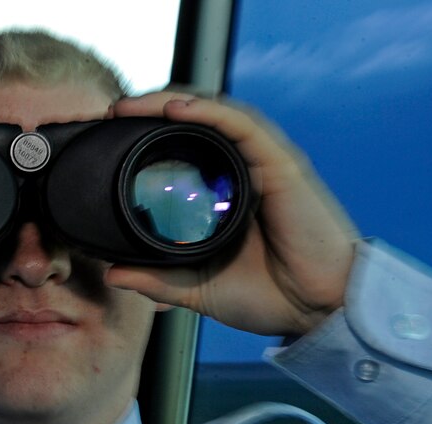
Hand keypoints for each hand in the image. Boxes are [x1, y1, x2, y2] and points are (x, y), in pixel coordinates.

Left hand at [105, 93, 359, 336]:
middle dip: (153, 109)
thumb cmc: (271, 297)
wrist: (318, 313)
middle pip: (196, 122)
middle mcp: (245, 171)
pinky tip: (177, 109)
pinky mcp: (282, 166)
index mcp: (227, 193)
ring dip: (172, 102)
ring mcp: (264, 164)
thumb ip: (158, 280)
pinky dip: (209, 112)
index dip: (149, 133)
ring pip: (215, 114)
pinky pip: (242, 126)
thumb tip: (113, 275)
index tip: (114, 133)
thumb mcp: (199, 289)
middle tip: (115, 111)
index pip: (186, 146)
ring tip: (135, 104)